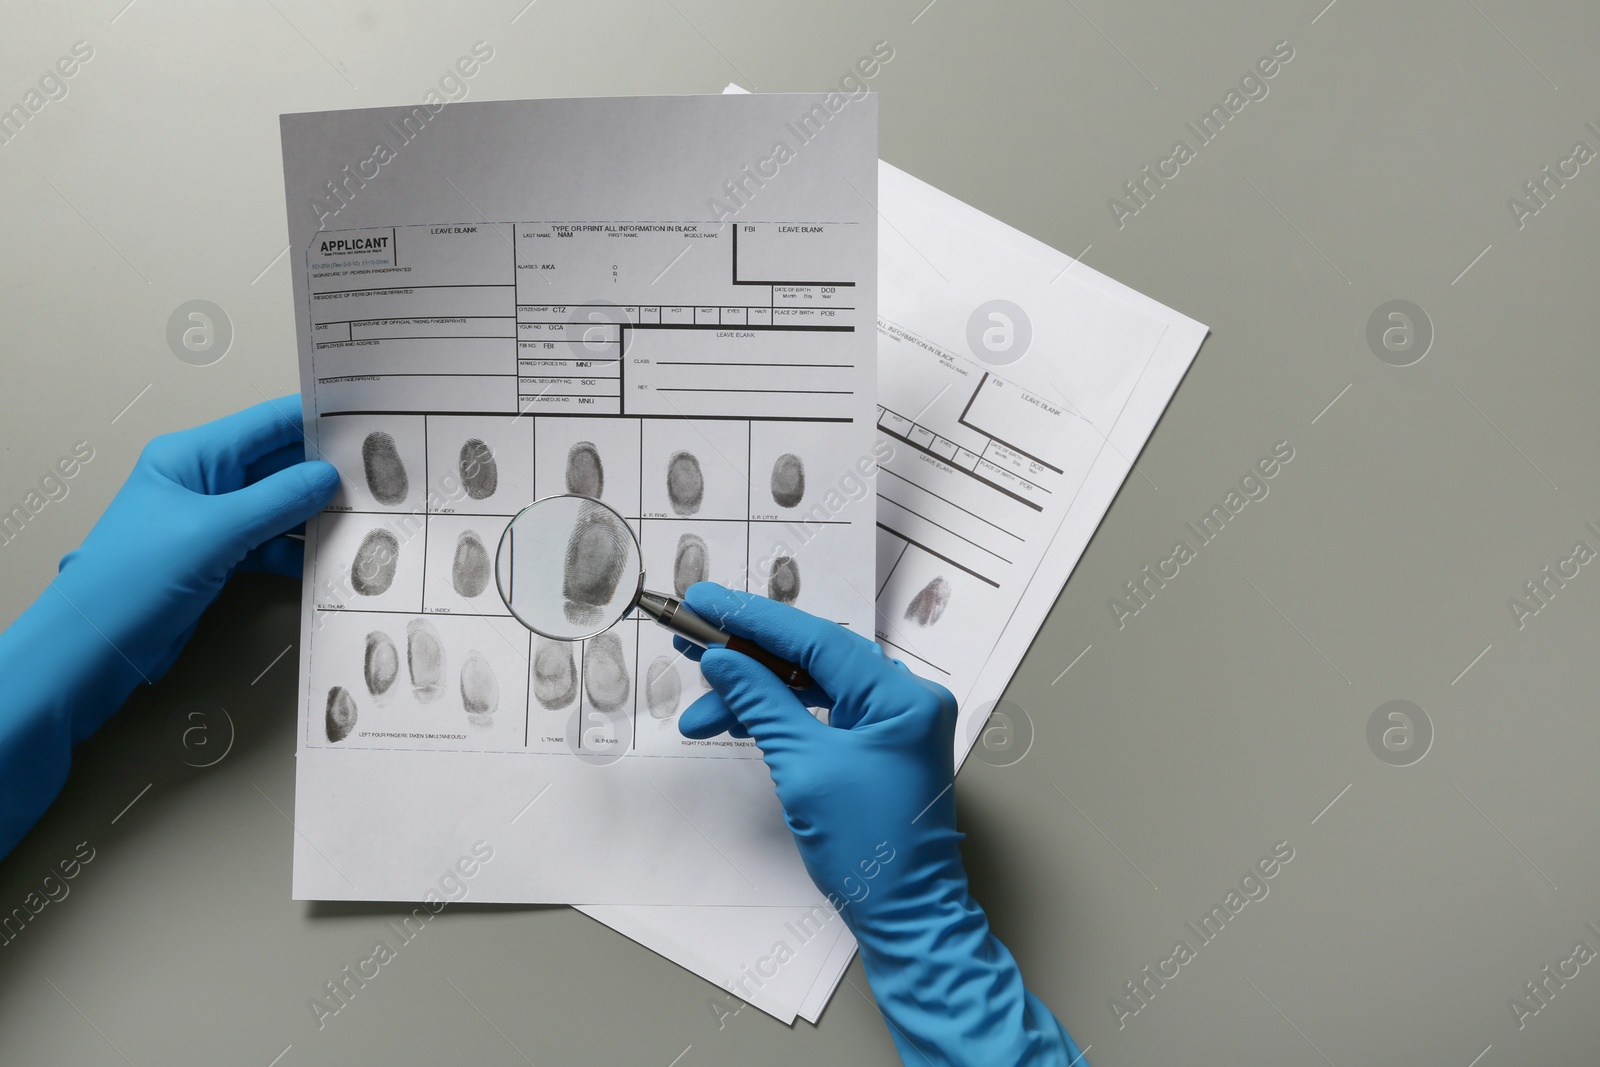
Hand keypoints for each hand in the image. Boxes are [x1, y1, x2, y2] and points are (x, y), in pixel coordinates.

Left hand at [52, 396, 337, 709]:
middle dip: (324, 471)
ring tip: (364, 518)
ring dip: (315, 515)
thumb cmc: (136, 579)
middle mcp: (202, 482)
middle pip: (276, 465)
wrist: (95, 648)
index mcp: (192, 457)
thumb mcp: (214, 532)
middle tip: (379, 477)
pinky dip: (296, 550)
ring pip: (277, 507)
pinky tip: (328, 559)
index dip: (315, 419)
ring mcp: (210, 522)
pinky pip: (268, 543)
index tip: (366, 421)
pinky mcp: (216, 558)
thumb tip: (327, 476)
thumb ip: (277, 501)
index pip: (265, 425)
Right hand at [676, 584, 959, 922]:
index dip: (755, 618)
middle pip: (814, 658)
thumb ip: (762, 705)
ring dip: (757, 694)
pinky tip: (736, 720)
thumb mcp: (804, 768)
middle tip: (691, 643)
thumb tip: (722, 661)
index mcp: (902, 697)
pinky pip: (823, 713)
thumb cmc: (868, 849)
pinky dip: (781, 717)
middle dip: (749, 657)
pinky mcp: (879, 746)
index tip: (705, 600)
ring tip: (701, 709)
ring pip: (814, 687)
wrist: (905, 916)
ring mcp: (894, 723)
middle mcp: (906, 700)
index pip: (818, 640)